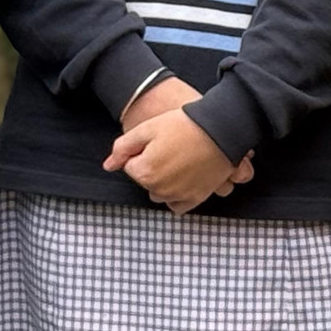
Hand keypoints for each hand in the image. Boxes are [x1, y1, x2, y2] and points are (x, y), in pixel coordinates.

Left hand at [107, 79, 253, 197]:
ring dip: (163, 181)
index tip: (156, 141)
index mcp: (144, 172)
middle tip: (169, 147)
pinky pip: (178, 205)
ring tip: (178, 160)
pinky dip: (177, 196)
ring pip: (159, 194)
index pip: (130, 166)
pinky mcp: (196, 198)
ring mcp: (179, 196)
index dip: (141, 151)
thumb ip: (122, 148)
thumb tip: (108, 166)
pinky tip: (183, 178)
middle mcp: (159, 189)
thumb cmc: (185, 125)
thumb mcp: (148, 128)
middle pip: (145, 181)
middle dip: (151, 167)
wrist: (221, 129)